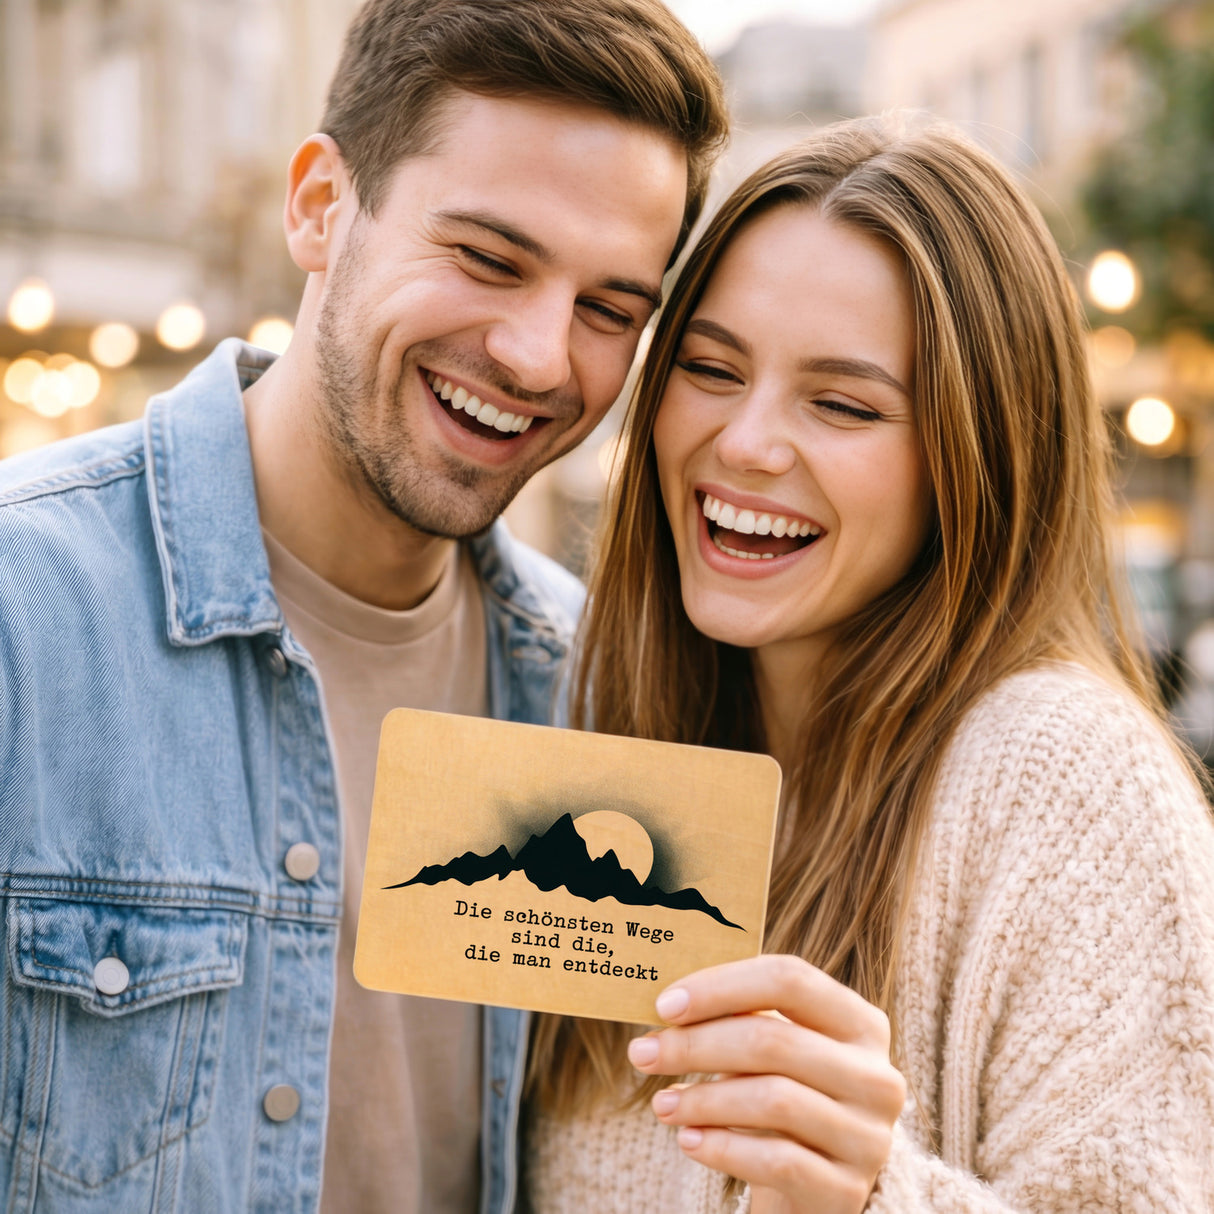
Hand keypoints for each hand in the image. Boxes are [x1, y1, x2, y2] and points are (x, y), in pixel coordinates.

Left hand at [626, 954, 905, 1213]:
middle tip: (643, 1053)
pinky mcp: (846, 1188)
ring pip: (773, 1100)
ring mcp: (868, 1136)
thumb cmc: (783, 1096)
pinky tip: (688, 1140)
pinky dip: (723, 1148)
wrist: (816, 1184)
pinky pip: (777, 1161)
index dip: (721, 986)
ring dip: (703, 1099)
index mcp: (860, 1022)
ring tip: (661, 1103)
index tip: (665, 1004)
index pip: (789, 979)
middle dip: (696, 1045)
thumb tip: (668, 1002)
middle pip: (774, 1040)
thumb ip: (739, 1019)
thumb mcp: (775, 1051)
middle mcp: (876, 1075)